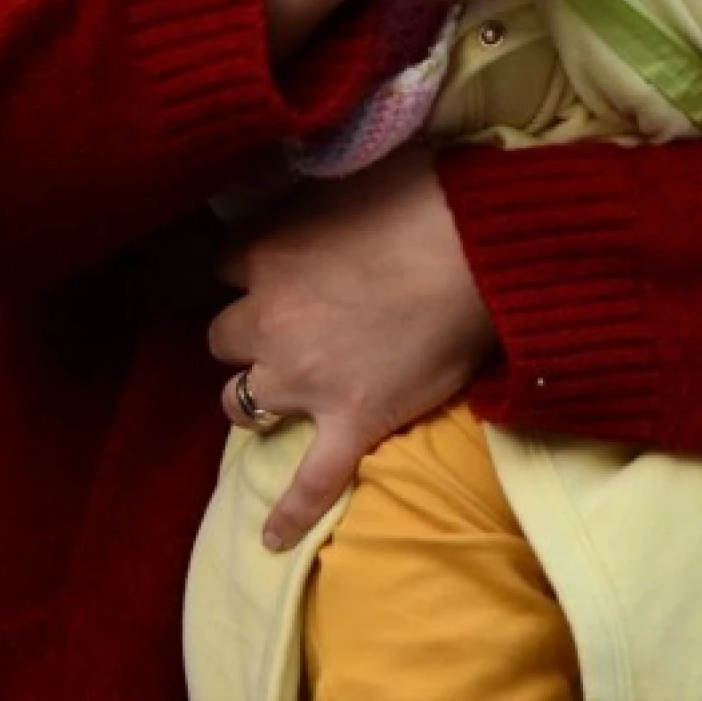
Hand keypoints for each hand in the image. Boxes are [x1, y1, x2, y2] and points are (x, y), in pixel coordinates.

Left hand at [207, 147, 496, 548]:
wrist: (478, 250)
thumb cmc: (428, 194)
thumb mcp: (357, 168)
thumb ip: (318, 181)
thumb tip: (310, 160)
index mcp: (270, 253)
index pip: (226, 263)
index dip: (250, 266)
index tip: (271, 264)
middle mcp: (271, 319)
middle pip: (223, 335)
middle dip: (246, 330)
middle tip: (282, 324)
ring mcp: (305, 379)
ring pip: (241, 401)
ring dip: (253, 396)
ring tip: (275, 395)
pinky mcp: (349, 423)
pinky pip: (309, 483)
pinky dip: (289, 514)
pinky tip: (273, 540)